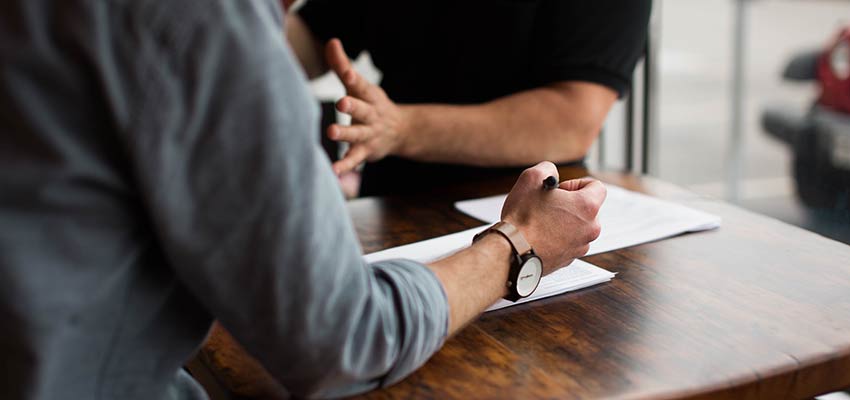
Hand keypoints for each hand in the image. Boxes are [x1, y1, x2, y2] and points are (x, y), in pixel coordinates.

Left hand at [325, 39, 408, 174]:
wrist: (400, 131)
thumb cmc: (370, 104)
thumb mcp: (359, 85)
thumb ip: (342, 65)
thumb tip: (332, 41)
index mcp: (369, 96)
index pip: (362, 85)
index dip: (354, 78)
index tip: (347, 73)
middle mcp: (371, 115)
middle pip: (362, 109)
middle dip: (353, 106)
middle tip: (341, 102)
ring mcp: (369, 134)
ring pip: (357, 134)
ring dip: (345, 134)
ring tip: (332, 132)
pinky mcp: (365, 151)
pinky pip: (355, 159)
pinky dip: (345, 165)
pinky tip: (334, 170)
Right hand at [501, 162, 605, 273]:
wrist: (511, 251)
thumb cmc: (522, 219)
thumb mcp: (531, 178)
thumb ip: (547, 169)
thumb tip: (551, 173)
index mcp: (586, 206)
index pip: (597, 186)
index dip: (577, 183)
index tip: (561, 189)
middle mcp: (590, 228)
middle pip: (588, 208)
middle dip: (569, 204)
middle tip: (548, 205)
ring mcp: (581, 246)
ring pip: (578, 227)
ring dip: (563, 221)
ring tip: (541, 221)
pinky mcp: (569, 259)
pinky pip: (568, 242)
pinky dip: (557, 237)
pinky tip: (539, 234)